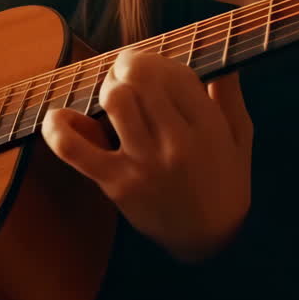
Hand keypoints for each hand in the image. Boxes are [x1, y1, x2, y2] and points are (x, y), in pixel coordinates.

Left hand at [41, 49, 253, 262]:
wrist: (210, 241)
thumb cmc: (225, 182)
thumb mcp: (239, 137)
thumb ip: (229, 95)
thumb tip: (222, 58)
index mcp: (208, 127)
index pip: (174, 73)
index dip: (157, 61)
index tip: (152, 68)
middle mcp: (176, 142)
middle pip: (141, 77)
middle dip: (128, 67)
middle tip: (126, 75)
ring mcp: (144, 163)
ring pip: (115, 100)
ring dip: (108, 88)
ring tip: (113, 96)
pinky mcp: (116, 183)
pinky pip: (74, 148)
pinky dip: (58, 129)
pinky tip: (60, 117)